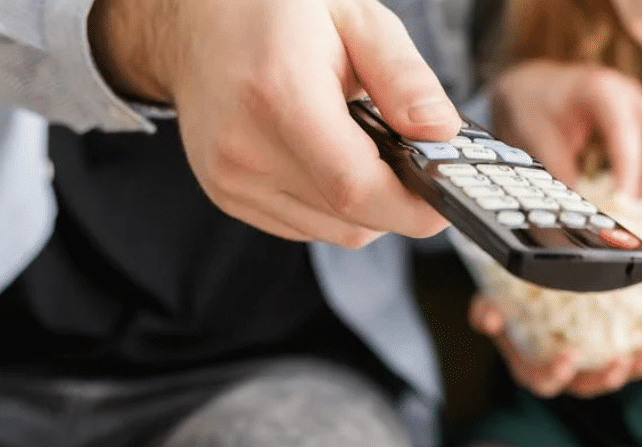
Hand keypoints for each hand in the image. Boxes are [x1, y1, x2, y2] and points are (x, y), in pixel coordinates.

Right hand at [90, 0, 458, 246]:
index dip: (412, 207)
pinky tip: (329, 158)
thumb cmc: (277, 11)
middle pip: (349, 218)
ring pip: (333, 230)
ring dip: (366, 205)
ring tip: (364, 148)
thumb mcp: (356, 18)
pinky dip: (333, 206)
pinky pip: (305, 226)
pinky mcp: (227, 195)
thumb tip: (443, 133)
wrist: (195, 22)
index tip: (447, 197)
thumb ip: (404, 76)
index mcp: (279, 95)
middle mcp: (245, 148)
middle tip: (415, 160)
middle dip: (398, 202)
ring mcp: (230, 179)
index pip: (355, 188)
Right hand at [470, 295, 641, 398]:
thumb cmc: (507, 304)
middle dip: (607, 378)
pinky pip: (634, 356)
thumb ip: (485, 310)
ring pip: (616, 376)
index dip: (557, 374)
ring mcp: (590, 366)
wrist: (528, 296)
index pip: (544, 382)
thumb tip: (489, 317)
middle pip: (587, 388)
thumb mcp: (489, 304)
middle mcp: (564, 374)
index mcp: (532, 368)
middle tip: (622, 361)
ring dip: (637, 366)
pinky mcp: (611, 352)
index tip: (571, 355)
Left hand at [491, 61, 641, 198]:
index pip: (625, 128)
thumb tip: (577, 203)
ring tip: (639, 202)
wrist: (537, 84)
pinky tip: (641, 190)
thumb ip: (559, 168)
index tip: (624, 196)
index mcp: (600, 88)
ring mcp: (639, 103)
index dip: (629, 165)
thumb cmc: (537, 103)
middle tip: (637, 205)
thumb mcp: (538, 135)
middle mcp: (627, 92)